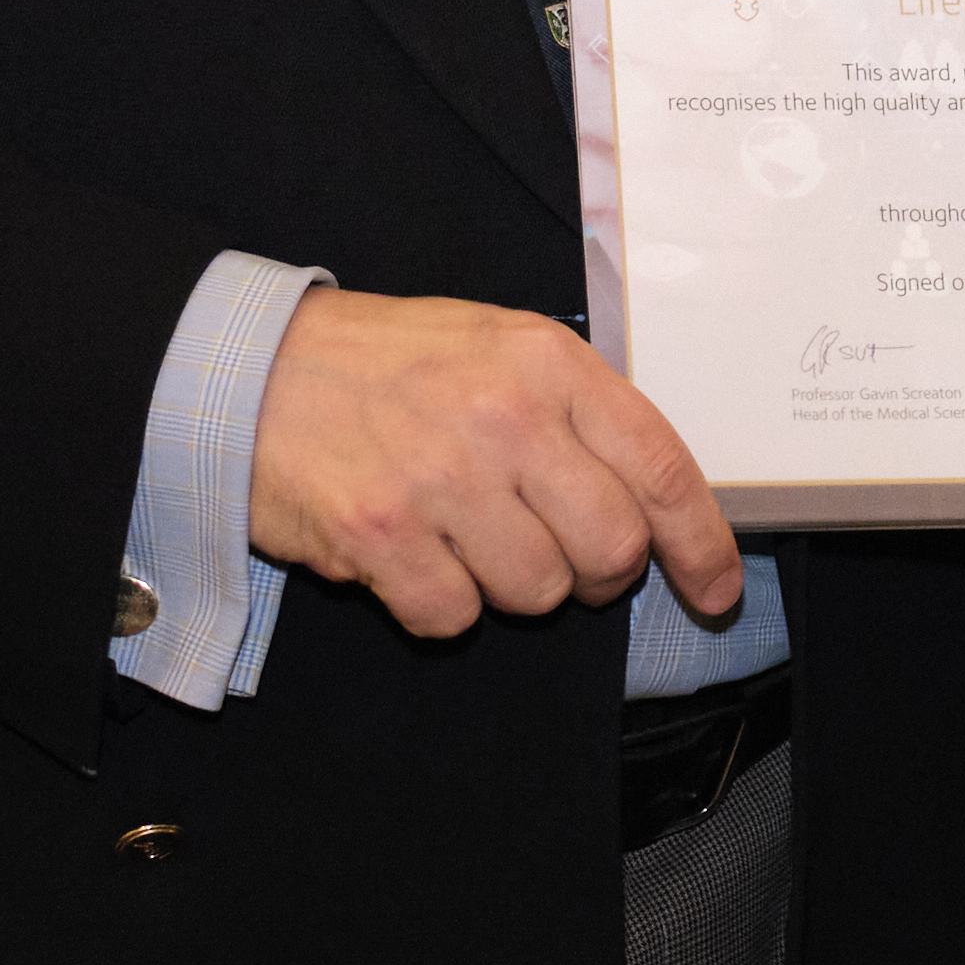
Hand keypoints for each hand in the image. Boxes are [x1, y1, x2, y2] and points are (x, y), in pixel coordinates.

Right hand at [248, 288, 744, 638]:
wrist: (251, 370)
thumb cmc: (388, 364)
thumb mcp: (500, 346)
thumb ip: (577, 409)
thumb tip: (651, 495)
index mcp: (550, 363)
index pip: (661, 468)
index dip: (700, 543)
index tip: (713, 588)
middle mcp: (506, 418)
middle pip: (612, 550)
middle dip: (597, 573)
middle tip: (559, 556)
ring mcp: (441, 480)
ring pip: (537, 593)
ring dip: (511, 586)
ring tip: (465, 535)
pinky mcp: (379, 537)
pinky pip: (453, 617)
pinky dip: (440, 604)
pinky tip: (413, 555)